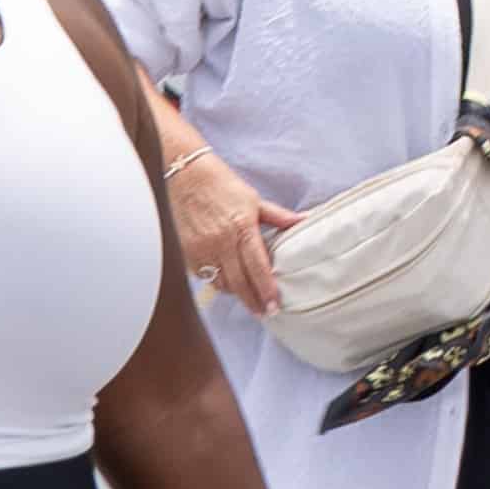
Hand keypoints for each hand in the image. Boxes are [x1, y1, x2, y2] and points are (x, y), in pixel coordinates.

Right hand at [167, 144, 299, 313]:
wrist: (185, 176)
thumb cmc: (221, 185)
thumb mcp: (253, 199)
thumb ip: (278, 217)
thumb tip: (304, 221)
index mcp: (242, 228)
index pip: (258, 267)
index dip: (267, 289)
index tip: (275, 304)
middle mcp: (221, 242)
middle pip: (239, 282)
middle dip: (253, 301)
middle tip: (265, 312)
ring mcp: (202, 249)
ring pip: (221, 283)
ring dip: (236, 293)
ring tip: (249, 299)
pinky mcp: (187, 252)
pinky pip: (205, 276)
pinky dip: (217, 282)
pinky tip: (227, 283)